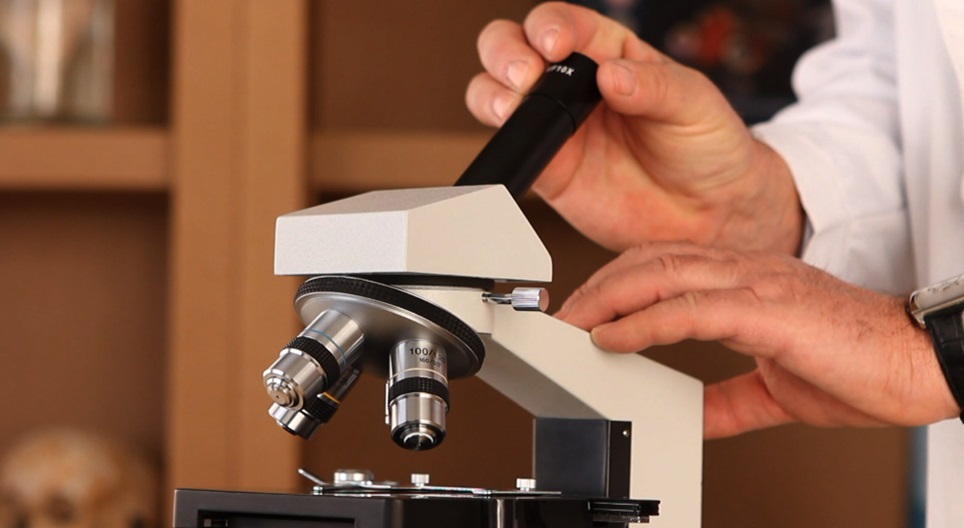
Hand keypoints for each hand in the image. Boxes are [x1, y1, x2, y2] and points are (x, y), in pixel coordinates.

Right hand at [468, 2, 801, 253]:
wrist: (711, 214)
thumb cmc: (709, 147)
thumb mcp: (694, 103)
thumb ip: (653, 86)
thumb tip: (611, 74)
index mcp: (609, 53)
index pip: (563, 24)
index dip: (549, 26)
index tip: (554, 44)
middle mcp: (573, 86)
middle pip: (513, 48)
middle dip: (505, 54)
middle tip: (525, 77)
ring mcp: (556, 128)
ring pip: (496, 95)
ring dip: (491, 94)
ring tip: (512, 109)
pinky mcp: (548, 171)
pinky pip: (513, 153)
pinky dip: (502, 147)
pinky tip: (517, 148)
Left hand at [555, 241, 959, 437]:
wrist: (921, 363)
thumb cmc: (860, 364)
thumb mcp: (775, 389)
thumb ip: (729, 399)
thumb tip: (693, 416)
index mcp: (746, 283)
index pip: (664, 266)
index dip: (617, 284)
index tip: (584, 313)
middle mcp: (745, 272)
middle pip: (651, 261)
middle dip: (598, 287)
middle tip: (561, 318)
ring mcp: (756, 284)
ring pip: (663, 274)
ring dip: (608, 298)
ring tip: (572, 324)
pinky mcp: (769, 310)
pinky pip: (692, 310)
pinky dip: (645, 322)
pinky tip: (614, 336)